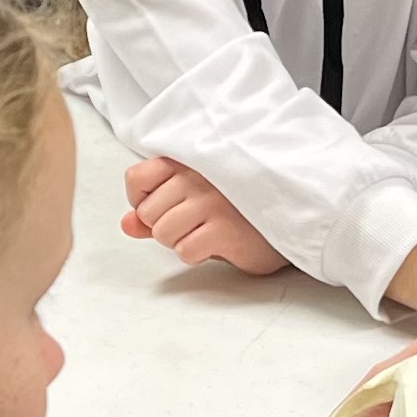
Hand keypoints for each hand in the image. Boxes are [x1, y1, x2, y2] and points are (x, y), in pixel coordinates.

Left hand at [124, 157, 288, 276]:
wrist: (290, 219)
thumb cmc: (243, 209)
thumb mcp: (196, 202)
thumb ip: (158, 211)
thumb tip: (127, 224)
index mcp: (188, 161)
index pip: (136, 178)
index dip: (142, 202)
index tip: (165, 208)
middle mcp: (196, 176)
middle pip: (147, 213)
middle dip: (165, 227)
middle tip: (196, 224)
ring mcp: (211, 201)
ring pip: (162, 233)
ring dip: (181, 242)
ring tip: (207, 233)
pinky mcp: (224, 228)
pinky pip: (185, 250)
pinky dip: (197, 254)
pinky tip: (218, 244)